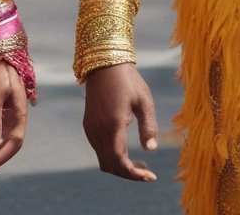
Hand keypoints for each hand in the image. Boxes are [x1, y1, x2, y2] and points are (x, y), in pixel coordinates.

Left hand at [0, 61, 27, 172]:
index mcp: (20, 111)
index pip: (15, 141)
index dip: (3, 156)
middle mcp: (18, 113)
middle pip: (14, 141)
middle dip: (2, 155)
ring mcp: (13, 109)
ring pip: (9, 135)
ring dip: (0, 148)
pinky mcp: (6, 105)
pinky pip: (4, 127)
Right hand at [82, 63, 157, 180]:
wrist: (104, 63)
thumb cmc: (128, 80)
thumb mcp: (144, 101)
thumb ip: (149, 127)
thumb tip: (151, 150)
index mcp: (113, 125)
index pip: (120, 162)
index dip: (135, 175)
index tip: (151, 176)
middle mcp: (98, 130)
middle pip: (111, 166)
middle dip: (129, 174)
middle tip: (148, 172)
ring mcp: (91, 128)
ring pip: (103, 160)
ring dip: (120, 167)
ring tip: (139, 164)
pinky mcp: (88, 125)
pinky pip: (98, 150)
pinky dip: (111, 157)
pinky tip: (125, 150)